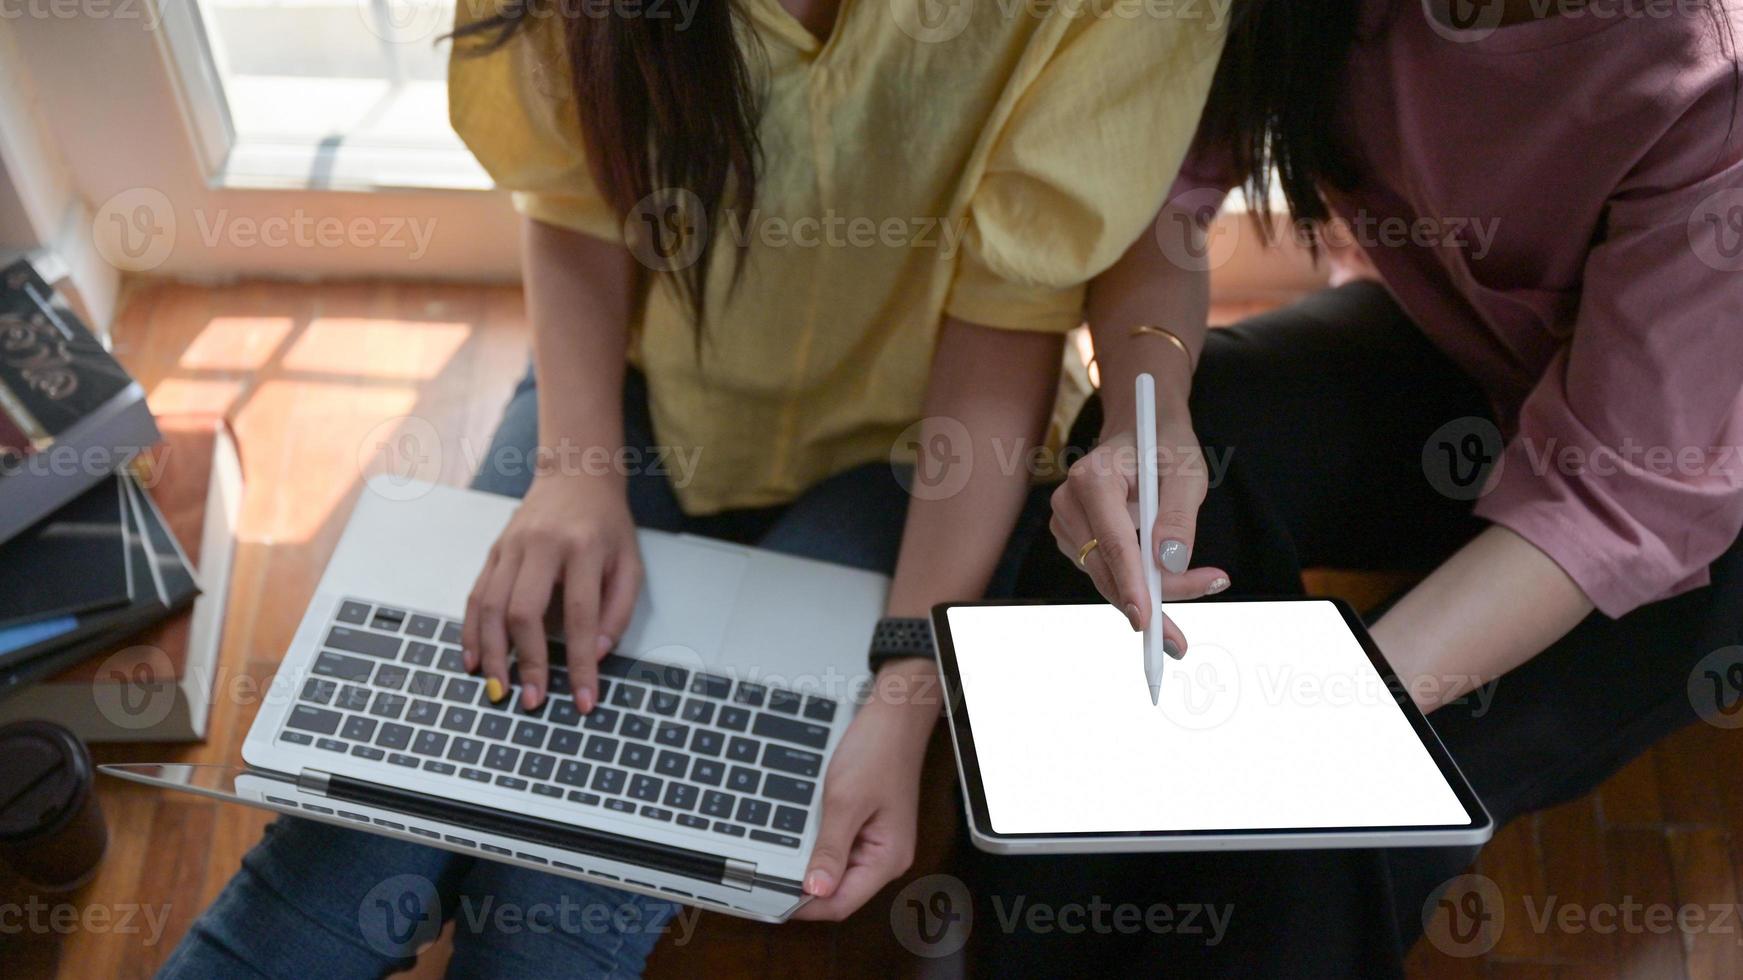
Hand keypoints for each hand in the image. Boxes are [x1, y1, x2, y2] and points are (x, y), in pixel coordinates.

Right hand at [461, 473, 639, 711]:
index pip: (580, 615)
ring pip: (492, 606)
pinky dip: (472, 632)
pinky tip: (473, 660)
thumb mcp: (630, 562)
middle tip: (531, 701)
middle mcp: (541, 545)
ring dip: (492, 654)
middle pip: (524, 611)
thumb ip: (619, 610)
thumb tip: (596, 655)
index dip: (580, 662)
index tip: (582, 700)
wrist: (577, 475)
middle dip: (527, 661)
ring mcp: (511, 547)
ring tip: (499, 689)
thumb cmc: (607, 526)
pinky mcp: (494, 551)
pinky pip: (476, 596)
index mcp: (583, 548)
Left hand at [791, 694, 933, 920]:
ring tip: (786, 851)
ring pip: (837, 871)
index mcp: (888, 858)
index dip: (806, 906)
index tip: (773, 896)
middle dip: (806, 886)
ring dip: (812, 865)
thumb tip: (815, 890)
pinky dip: (819, 846)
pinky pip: (840, 850)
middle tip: (770, 875)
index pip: (842, 902)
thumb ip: (830, 849)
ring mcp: (877, 843)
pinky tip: (804, 834)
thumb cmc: (878, 752)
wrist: (893, 718)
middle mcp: (886, 857)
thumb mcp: (845, 802)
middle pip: (839, 891)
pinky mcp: (868, 829)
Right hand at [1050, 418, 1228, 653]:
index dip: (1131, 585)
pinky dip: (1136, 587)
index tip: (1148, 621)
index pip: (1113, 542)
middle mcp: (1069, 503)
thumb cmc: (1164, 444)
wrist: (1140, 429)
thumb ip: (1179, 515)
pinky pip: (1105, 575)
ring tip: (1199, 590)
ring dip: (1148, 596)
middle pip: (1106, 569)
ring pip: (1105, 579)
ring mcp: (1067, 524)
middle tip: (1182, 638)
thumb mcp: (1186, 470)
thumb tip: (1171, 564)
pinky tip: (1168, 587)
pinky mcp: (1074, 541)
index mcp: (1093, 478)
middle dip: (1149, 601)